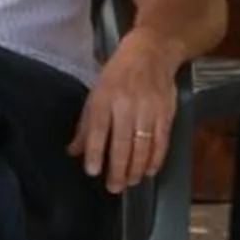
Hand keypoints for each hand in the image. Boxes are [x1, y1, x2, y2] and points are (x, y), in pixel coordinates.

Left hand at [70, 31, 180, 192]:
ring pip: (142, 146)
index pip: (99, 130)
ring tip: (130, 182)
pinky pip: (161, 142)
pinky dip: (155, 159)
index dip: (95, 153)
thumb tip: (73, 151)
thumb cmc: (119, 73)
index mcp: (105, 97)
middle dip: (118, 169)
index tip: (93, 171)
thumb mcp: (96, 92)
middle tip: (114, 187)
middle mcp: (126, 104)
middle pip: (122, 143)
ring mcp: (149, 109)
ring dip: (136, 169)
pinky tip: (149, 171)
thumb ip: (86, 125)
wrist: (152, 52)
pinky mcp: (166, 113)